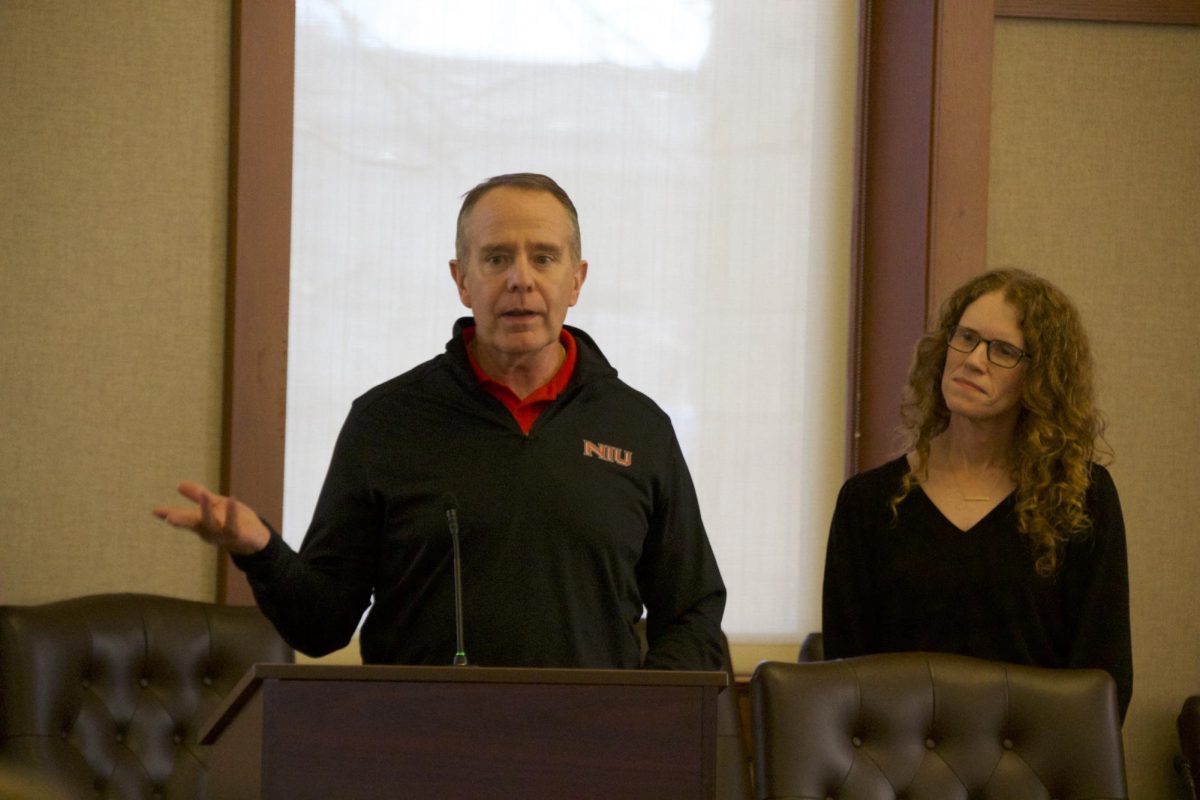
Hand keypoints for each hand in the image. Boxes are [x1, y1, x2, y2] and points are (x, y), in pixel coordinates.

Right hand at [153, 481, 270, 555]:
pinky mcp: (237, 534)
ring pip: (211, 522)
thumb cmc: (233, 520)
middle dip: (181, 520)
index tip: (155, 511)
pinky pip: (233, 523)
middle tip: (169, 518)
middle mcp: (208, 530)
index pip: (183, 516)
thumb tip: (179, 484)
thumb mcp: (215, 505)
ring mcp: (222, 533)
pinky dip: (232, 512)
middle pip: (192, 524)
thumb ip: (197, 495)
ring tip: (204, 494)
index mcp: (201, 522)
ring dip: (207, 509)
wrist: (255, 538)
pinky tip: (232, 499)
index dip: (169, 513)